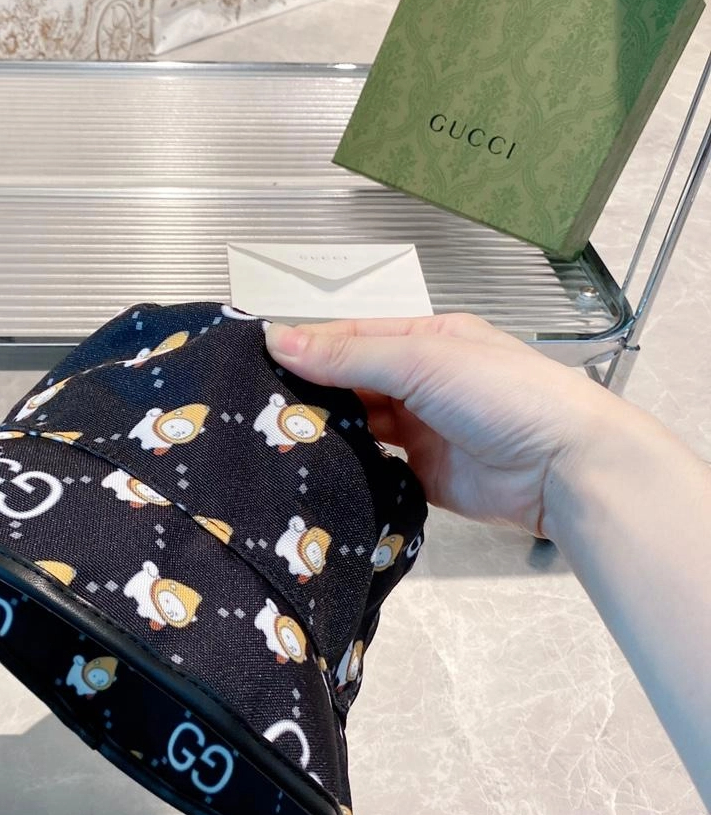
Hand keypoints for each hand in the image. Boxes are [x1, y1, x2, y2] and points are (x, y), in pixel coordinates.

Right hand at [266, 313, 629, 536]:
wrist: (562, 467)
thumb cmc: (503, 396)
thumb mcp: (421, 361)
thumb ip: (348, 355)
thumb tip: (277, 338)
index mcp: (423, 340)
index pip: (349, 339)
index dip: (304, 348)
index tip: (253, 362)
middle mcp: (419, 382)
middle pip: (349, 384)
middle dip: (308, 393)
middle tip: (254, 408)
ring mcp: (419, 431)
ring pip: (356, 426)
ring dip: (323, 431)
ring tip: (272, 439)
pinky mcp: (420, 476)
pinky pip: (372, 469)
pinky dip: (345, 468)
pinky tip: (311, 470)